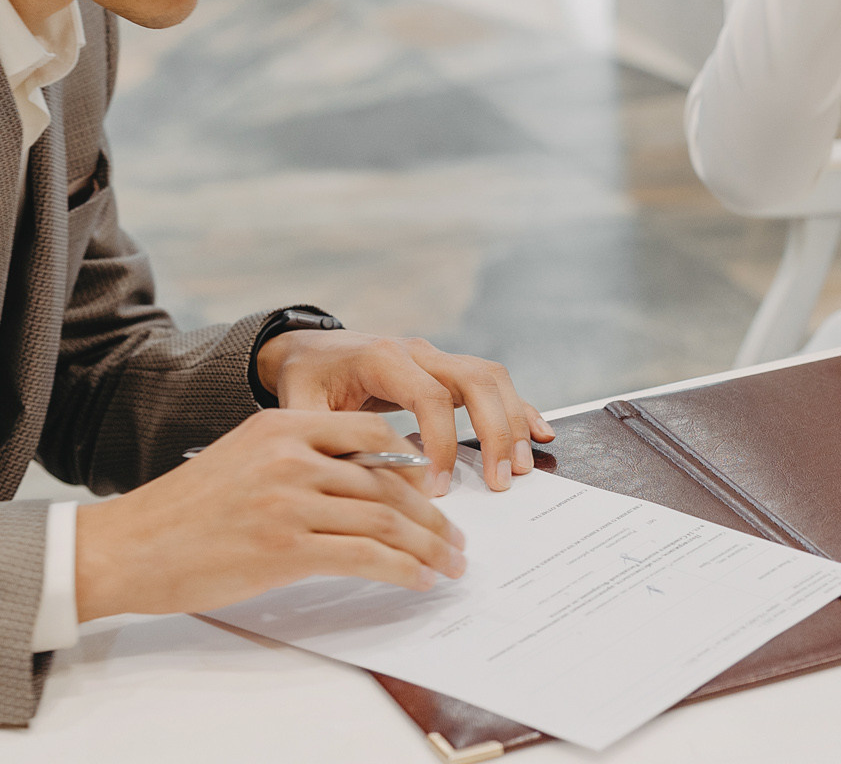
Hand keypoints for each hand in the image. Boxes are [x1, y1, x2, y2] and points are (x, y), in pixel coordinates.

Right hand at [72, 410, 463, 619]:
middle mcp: (290, 455)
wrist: (127, 546)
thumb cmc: (182, 511)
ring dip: (429, 545)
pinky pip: (367, 556)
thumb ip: (296, 459)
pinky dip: (404, 569)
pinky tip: (419, 579)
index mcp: (281, 425)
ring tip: (449, 563)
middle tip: (457, 538)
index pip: (372, 434)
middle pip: (388, 479)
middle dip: (433, 514)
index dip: (414, 465)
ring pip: (386, 518)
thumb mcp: (242, 458)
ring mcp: (289, 500)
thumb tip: (359, 486)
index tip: (435, 493)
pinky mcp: (286, 548)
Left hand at [257, 329, 552, 495]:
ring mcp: (436, 358)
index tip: (438, 490)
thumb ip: (329, 440)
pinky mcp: (447, 371)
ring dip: (512, 421)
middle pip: (474, 379)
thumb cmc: (305, 381)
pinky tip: (539, 434)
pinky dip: (518, 407)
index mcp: (382, 358)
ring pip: (490, 377)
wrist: (309, 351)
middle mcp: (416, 351)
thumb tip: (367, 482)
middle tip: (502, 481)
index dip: (441, 444)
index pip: (429, 396)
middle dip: (495, 431)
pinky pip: (492, 383)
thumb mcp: (301, 409)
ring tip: (520, 468)